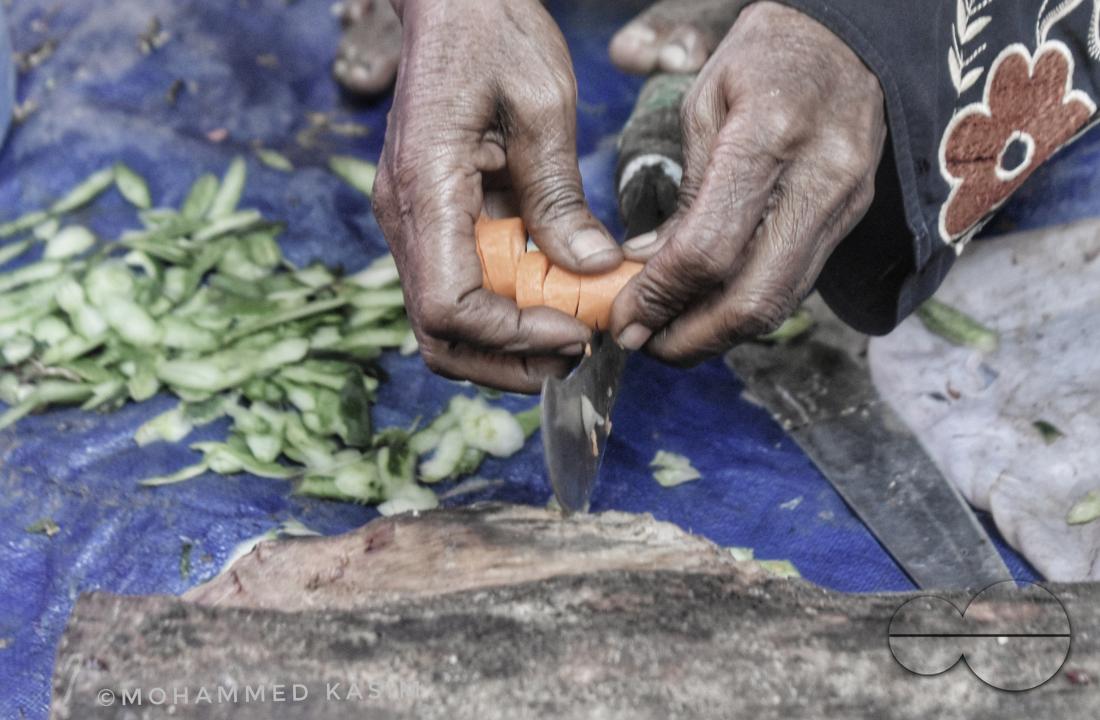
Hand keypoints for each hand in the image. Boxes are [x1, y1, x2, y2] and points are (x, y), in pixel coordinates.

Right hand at [372, 0, 621, 392]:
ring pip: (445, 323)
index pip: (450, 306)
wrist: (451, 1)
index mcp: (426, 188)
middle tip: (577, 351)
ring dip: (507, 345)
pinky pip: (459, 288)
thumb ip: (559, 196)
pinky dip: (504, 311)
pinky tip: (552, 297)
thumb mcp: (543, 106)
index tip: (576, 331)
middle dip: (508, 361)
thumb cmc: (493, 33)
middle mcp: (405, 216)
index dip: (512, 337)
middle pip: (439, 334)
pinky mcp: (432, 220)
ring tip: (572, 332)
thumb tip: (592, 270)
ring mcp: (412, 222)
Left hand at [609, 1, 885, 363]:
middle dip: (691, 339)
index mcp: (770, 136)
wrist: (851, 39)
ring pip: (780, 304)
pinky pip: (796, 286)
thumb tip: (645, 267)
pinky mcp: (850, 221)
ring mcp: (844, 206)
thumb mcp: (705, 105)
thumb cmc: (764, 60)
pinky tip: (709, 307)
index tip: (625, 318)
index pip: (709, 249)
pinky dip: (746, 309)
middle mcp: (818, 180)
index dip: (660, 297)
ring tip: (670, 334)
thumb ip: (683, 192)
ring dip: (718, 334)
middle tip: (646, 344)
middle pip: (754, 299)